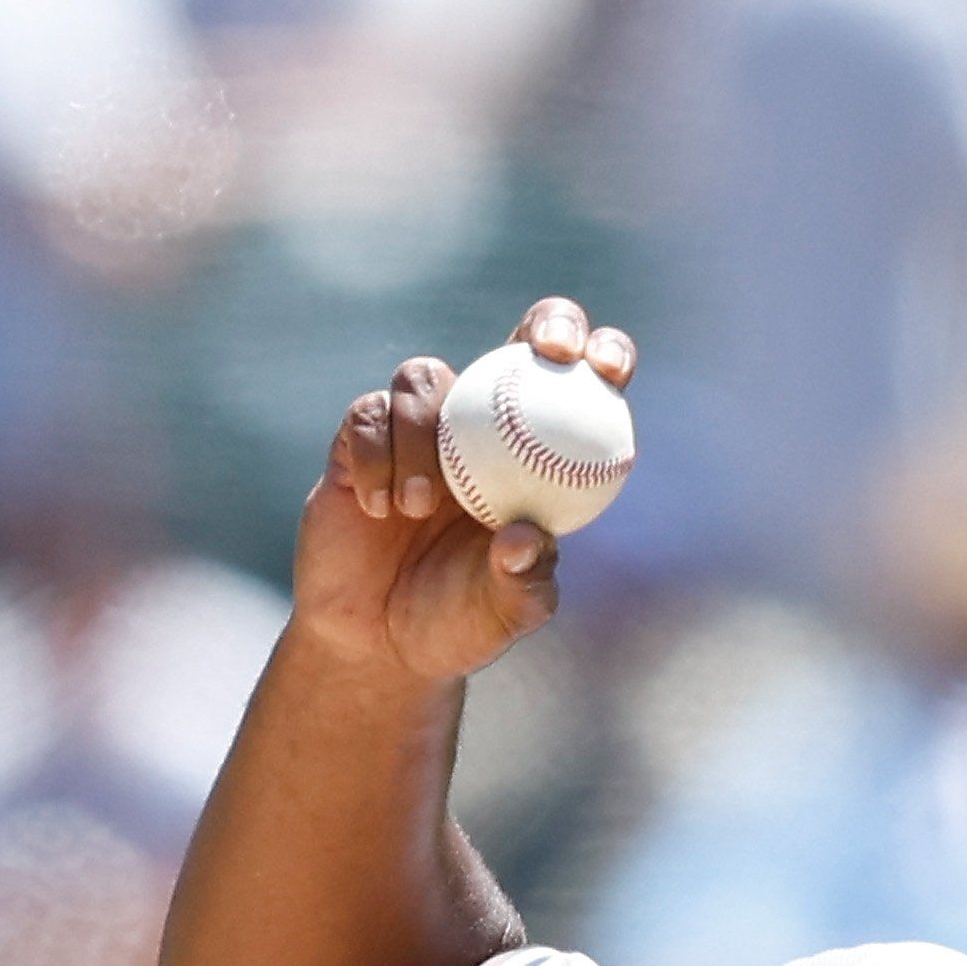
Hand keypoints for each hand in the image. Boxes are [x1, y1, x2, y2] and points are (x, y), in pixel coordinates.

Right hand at [289, 296, 637, 685]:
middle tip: (543, 352)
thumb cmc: (457, 623)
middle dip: (546, 322)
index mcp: (534, 457)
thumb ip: (524, 582)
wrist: (377, 643)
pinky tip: (380, 508)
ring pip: (424, 379)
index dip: (603, 356)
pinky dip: (375, 457)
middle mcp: (481, 428)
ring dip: (422, 435)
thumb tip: (527, 537)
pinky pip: (367, 416)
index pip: (580, 389)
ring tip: (417, 510)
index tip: (606, 370)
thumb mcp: (504, 615)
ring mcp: (419, 429)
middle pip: (519, 343)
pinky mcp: (360, 441)